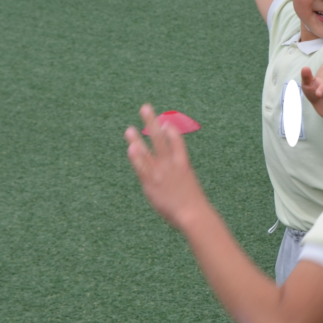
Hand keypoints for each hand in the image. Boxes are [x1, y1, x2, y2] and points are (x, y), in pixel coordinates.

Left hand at [126, 104, 208, 229]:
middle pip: (160, 138)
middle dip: (152, 122)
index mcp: (183, 164)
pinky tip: (131, 148)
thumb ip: (181, 179)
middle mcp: (171, 164)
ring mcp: (160, 173)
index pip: (177, 141)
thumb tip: (179, 179)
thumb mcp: (190, 186)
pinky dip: (137, 157)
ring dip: (138, 139)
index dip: (170, 130)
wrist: (192, 214)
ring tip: (129, 129)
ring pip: (148, 151)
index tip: (165, 122)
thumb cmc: (193, 204)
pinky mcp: (151, 184)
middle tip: (145, 108)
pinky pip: (142, 167)